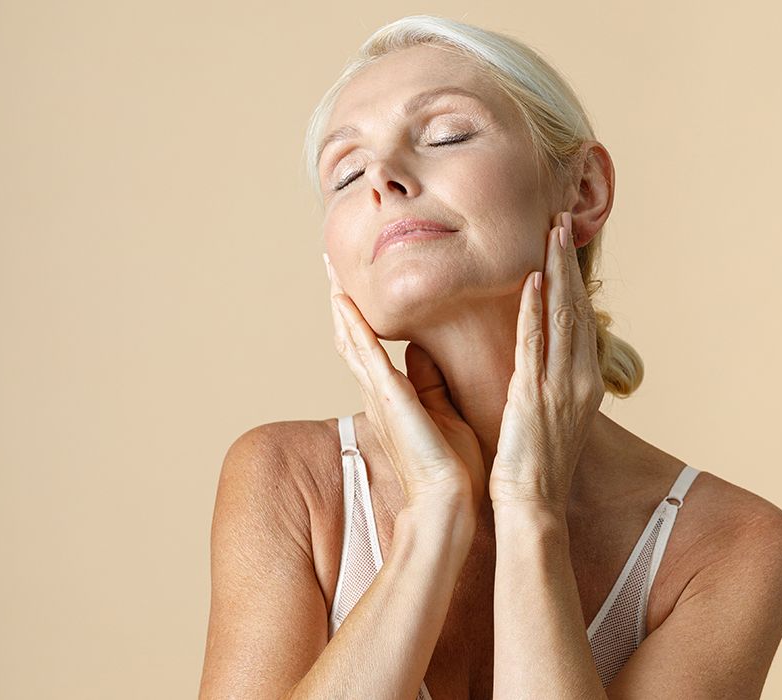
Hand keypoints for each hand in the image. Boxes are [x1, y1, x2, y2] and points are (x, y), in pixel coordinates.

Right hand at [324, 255, 484, 513]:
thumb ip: (430, 382)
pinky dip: (354, 327)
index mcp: (393, 397)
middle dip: (341, 302)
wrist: (448, 501)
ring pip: (353, 340)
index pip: (370, 348)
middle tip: (330, 266)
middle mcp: (379, 393)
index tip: (352, 288)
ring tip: (331, 273)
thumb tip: (424, 350)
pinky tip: (344, 302)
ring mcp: (380, 395)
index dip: (358, 317)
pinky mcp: (389, 398)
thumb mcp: (443, 411)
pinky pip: (367, 354)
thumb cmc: (451, 466)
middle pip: (352, 339)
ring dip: (342, 305)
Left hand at [489, 211, 604, 514]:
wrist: (532, 507)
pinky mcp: (535, 396)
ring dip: (557, 271)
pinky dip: (536, 310)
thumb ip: (543, 386)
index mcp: (582, 385)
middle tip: (561, 220)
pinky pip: (536, 344)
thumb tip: (532, 364)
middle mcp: (579, 380)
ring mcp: (561, 387)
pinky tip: (533, 279)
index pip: (580, 321)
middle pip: (577, 308)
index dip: (574, 281)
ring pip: (563, 317)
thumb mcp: (546, 420)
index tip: (564, 247)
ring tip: (552, 232)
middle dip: (568, 262)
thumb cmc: (532, 468)